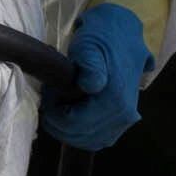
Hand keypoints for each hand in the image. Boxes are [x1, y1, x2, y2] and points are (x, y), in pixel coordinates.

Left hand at [45, 2, 147, 151]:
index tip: (49, 94)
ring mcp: (126, 120)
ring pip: (89, 141)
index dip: (54, 113)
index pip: (74, 124)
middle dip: (59, 121)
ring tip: (61, 105)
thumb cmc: (100, 38)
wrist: (122, 34)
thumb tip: (90, 86)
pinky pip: (98, 139)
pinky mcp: (124, 122)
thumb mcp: (88, 45)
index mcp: (115, 99)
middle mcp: (124, 114)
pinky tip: (73, 114)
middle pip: (80, 136)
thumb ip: (90, 65)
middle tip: (52, 98)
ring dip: (69, 129)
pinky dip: (82, 133)